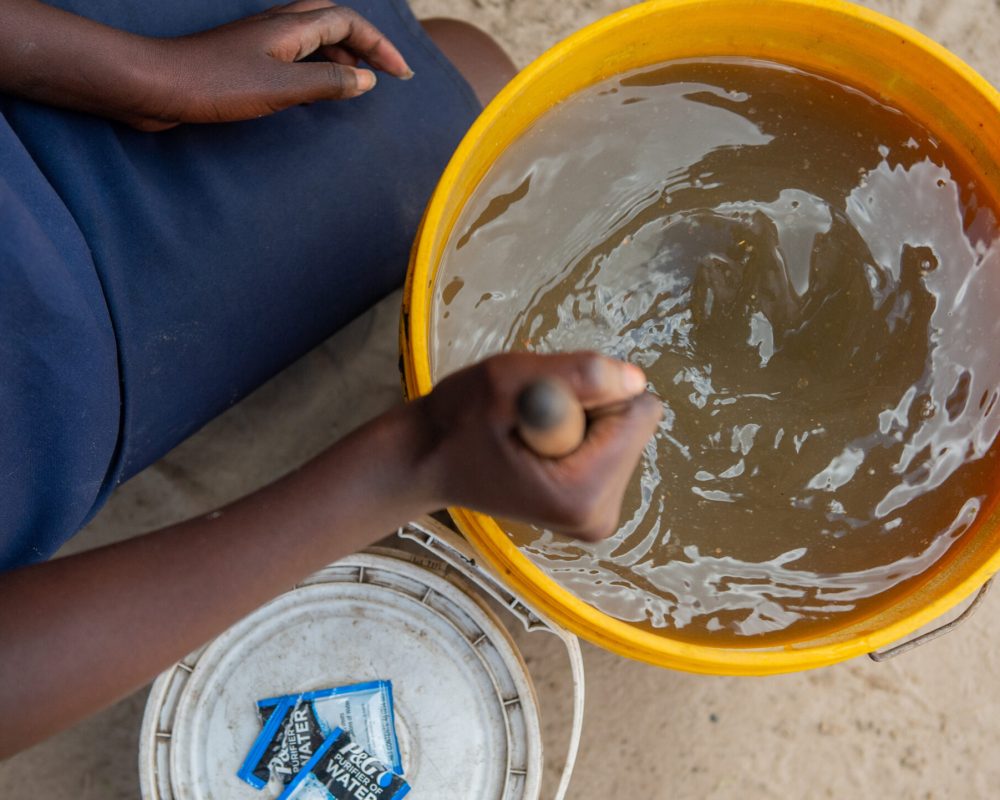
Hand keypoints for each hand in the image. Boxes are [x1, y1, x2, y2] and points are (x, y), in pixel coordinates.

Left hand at [0, 1, 411, 130]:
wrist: (157, 86)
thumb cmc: (215, 84)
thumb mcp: (282, 87)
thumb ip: (327, 81)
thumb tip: (366, 79)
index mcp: (290, 27)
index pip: (348, 22)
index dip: (379, 46)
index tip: (401, 75)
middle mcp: (277, 27)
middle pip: (333, 21)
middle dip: (364, 43)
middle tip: (385, 72)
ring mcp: (260, 42)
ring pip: (313, 37)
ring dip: (341, 55)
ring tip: (359, 83)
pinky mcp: (245, 61)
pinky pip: (294, 56)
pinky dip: (317, 67)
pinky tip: (317, 91)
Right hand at [412, 352, 662, 540]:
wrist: (429, 461)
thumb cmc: (457, 421)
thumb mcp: (506, 380)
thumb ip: (575, 376)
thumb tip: (634, 380)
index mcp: (584, 494)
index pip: (638, 414)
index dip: (592, 393)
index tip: (545, 404)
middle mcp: (601, 516)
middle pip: (633, 425)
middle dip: (587, 408)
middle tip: (530, 418)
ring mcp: (598, 516)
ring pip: (622, 433)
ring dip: (580, 418)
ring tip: (528, 431)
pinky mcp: (594, 507)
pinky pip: (609, 447)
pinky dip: (578, 433)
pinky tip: (537, 443)